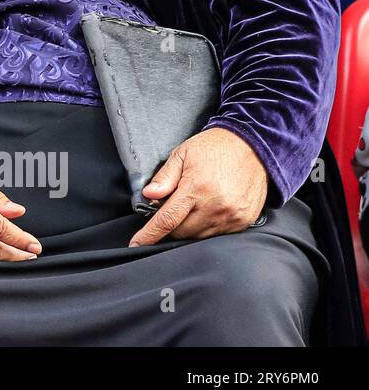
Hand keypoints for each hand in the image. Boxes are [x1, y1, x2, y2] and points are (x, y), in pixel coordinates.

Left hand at [129, 126, 267, 246]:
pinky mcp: (244, 221)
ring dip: (190, 226)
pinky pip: (218, 234)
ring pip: (199, 236)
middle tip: (173, 206)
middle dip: (171, 224)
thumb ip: (164, 177)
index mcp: (196, 189)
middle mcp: (216, 207)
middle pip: (182, 232)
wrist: (253, 146)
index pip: (166, 220)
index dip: (149, 235)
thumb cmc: (214, 148)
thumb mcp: (182, 154)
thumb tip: (148, 195)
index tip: (136, 244)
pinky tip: (209, 208)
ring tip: (194, 204)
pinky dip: (208, 226)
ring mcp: (232, 216)